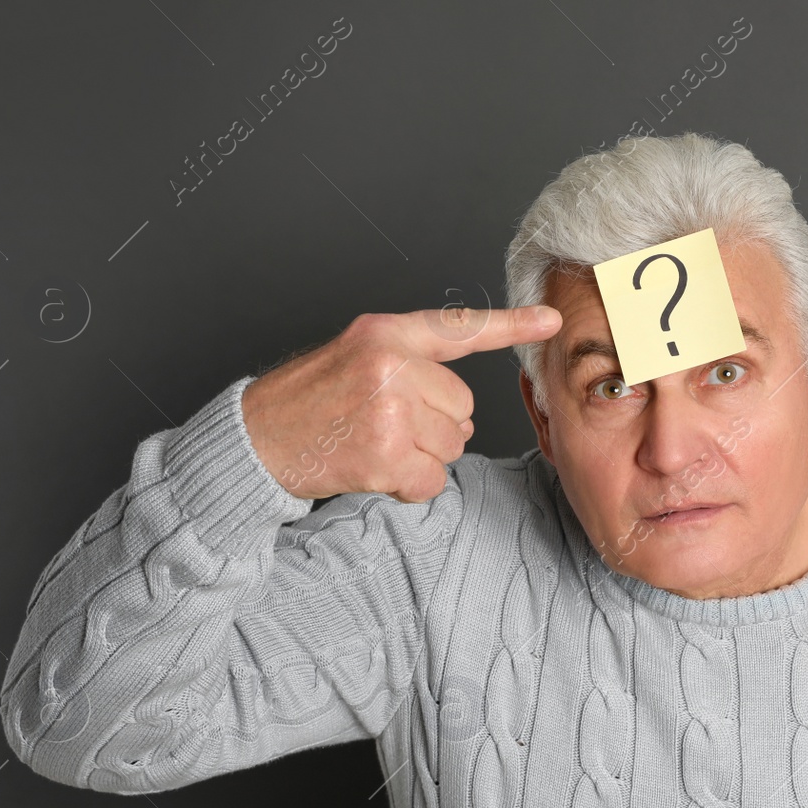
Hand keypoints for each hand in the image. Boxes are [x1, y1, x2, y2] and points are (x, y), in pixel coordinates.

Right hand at [240, 306, 561, 501]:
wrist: (255, 440)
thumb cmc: (307, 402)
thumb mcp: (354, 356)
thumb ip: (407, 361)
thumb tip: (459, 401)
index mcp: (386, 333)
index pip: (461, 327)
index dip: (512, 325)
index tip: (552, 321)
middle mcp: (391, 364)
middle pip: (462, 408)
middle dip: (432, 426)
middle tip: (381, 425)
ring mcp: (389, 409)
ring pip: (451, 445)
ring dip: (420, 457)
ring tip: (373, 444)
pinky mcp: (385, 453)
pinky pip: (431, 480)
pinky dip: (408, 486)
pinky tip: (373, 469)